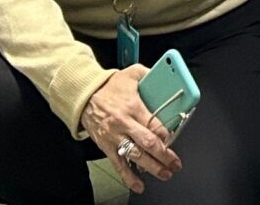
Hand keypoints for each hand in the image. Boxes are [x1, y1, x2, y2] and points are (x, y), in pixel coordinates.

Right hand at [82, 67, 181, 192]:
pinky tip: (138, 186)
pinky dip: (128, 177)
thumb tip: (168, 77)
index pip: (153, 125)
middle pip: (147, 143)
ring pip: (135, 157)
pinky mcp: (106, 146)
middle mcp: (124, 124)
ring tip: (165, 174)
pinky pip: (118, 165)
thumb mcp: (132, 73)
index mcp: (133, 106)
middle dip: (164, 156)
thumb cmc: (109, 86)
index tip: (173, 139)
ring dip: (152, 168)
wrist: (84, 95)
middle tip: (175, 163)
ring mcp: (114, 137)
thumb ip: (150, 75)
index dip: (166, 135)